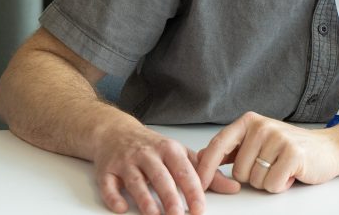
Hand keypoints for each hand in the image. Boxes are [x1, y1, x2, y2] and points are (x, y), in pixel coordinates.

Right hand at [93, 123, 236, 214]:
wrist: (116, 131)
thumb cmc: (153, 147)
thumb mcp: (181, 154)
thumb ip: (206, 172)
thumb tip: (232, 187)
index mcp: (169, 149)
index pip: (185, 171)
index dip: (193, 191)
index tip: (200, 209)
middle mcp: (148, 154)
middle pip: (161, 177)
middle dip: (170, 198)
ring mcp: (126, 161)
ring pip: (136, 181)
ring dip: (145, 200)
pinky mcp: (106, 169)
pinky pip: (108, 184)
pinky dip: (114, 196)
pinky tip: (122, 208)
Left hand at [196, 112, 338, 193]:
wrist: (328, 148)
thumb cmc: (291, 148)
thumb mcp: (258, 142)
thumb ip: (233, 148)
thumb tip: (201, 157)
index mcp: (249, 121)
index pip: (218, 145)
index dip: (205, 168)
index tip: (199, 184)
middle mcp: (262, 126)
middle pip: (238, 171)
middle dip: (253, 177)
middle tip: (271, 166)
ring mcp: (278, 138)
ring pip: (255, 180)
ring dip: (268, 182)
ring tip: (282, 168)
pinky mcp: (293, 153)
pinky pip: (272, 184)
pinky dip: (281, 185)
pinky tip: (291, 173)